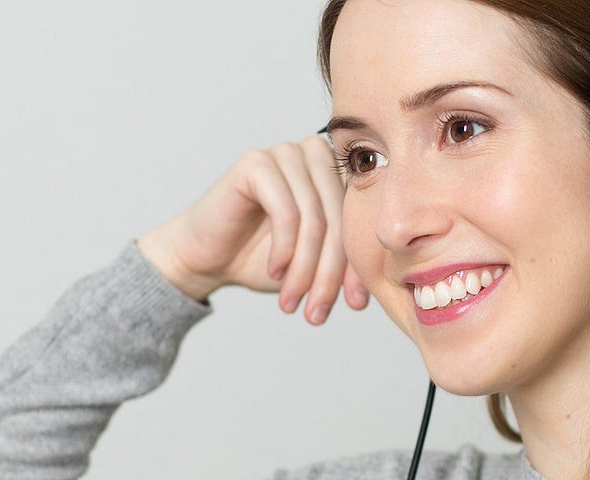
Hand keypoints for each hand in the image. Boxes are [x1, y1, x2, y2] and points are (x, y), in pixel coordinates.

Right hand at [138, 135, 368, 324]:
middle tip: (318, 311)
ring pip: (315, 218)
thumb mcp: (316, 264)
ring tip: (293, 300)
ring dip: (306, 268)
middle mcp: (313, 154)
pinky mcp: (255, 164)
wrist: (206, 258)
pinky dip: (284, 249)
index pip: (361, 219)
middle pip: (340, 218)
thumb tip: (383, 280)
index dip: (359, 265)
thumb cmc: (262, 259)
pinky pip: (285, 211)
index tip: (356, 305)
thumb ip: (347, 261)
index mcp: (336, 172)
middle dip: (331, 272)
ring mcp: (284, 154)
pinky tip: (275, 272)